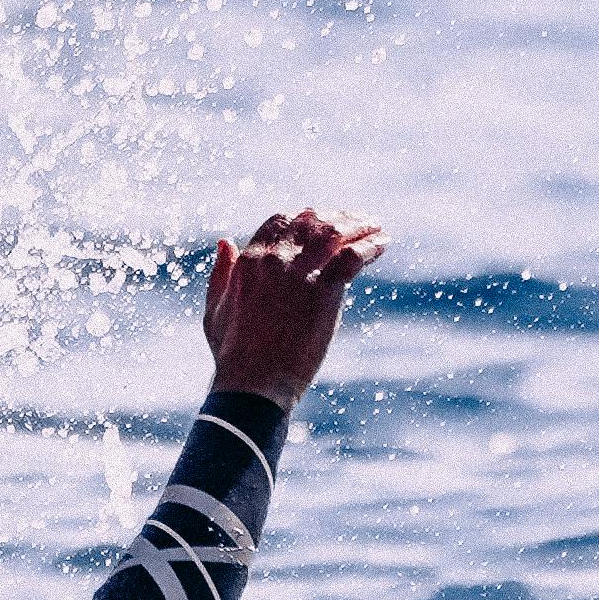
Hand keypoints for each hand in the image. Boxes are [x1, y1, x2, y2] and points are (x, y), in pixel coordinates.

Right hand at [200, 209, 383, 405]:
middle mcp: (274, 259)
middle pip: (312, 221)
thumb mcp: (216, 309)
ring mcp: (299, 273)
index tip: (324, 220)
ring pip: (335, 233)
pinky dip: (371, 245)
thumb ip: (221, 273)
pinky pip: (353, 256)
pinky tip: (383, 243)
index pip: (281, 221)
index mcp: (249, 261)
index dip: (305, 217)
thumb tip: (225, 241)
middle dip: (338, 216)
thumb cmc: (233, 354)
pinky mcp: (323, 291)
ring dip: (360, 226)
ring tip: (376, 227)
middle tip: (359, 220)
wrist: (253, 383)